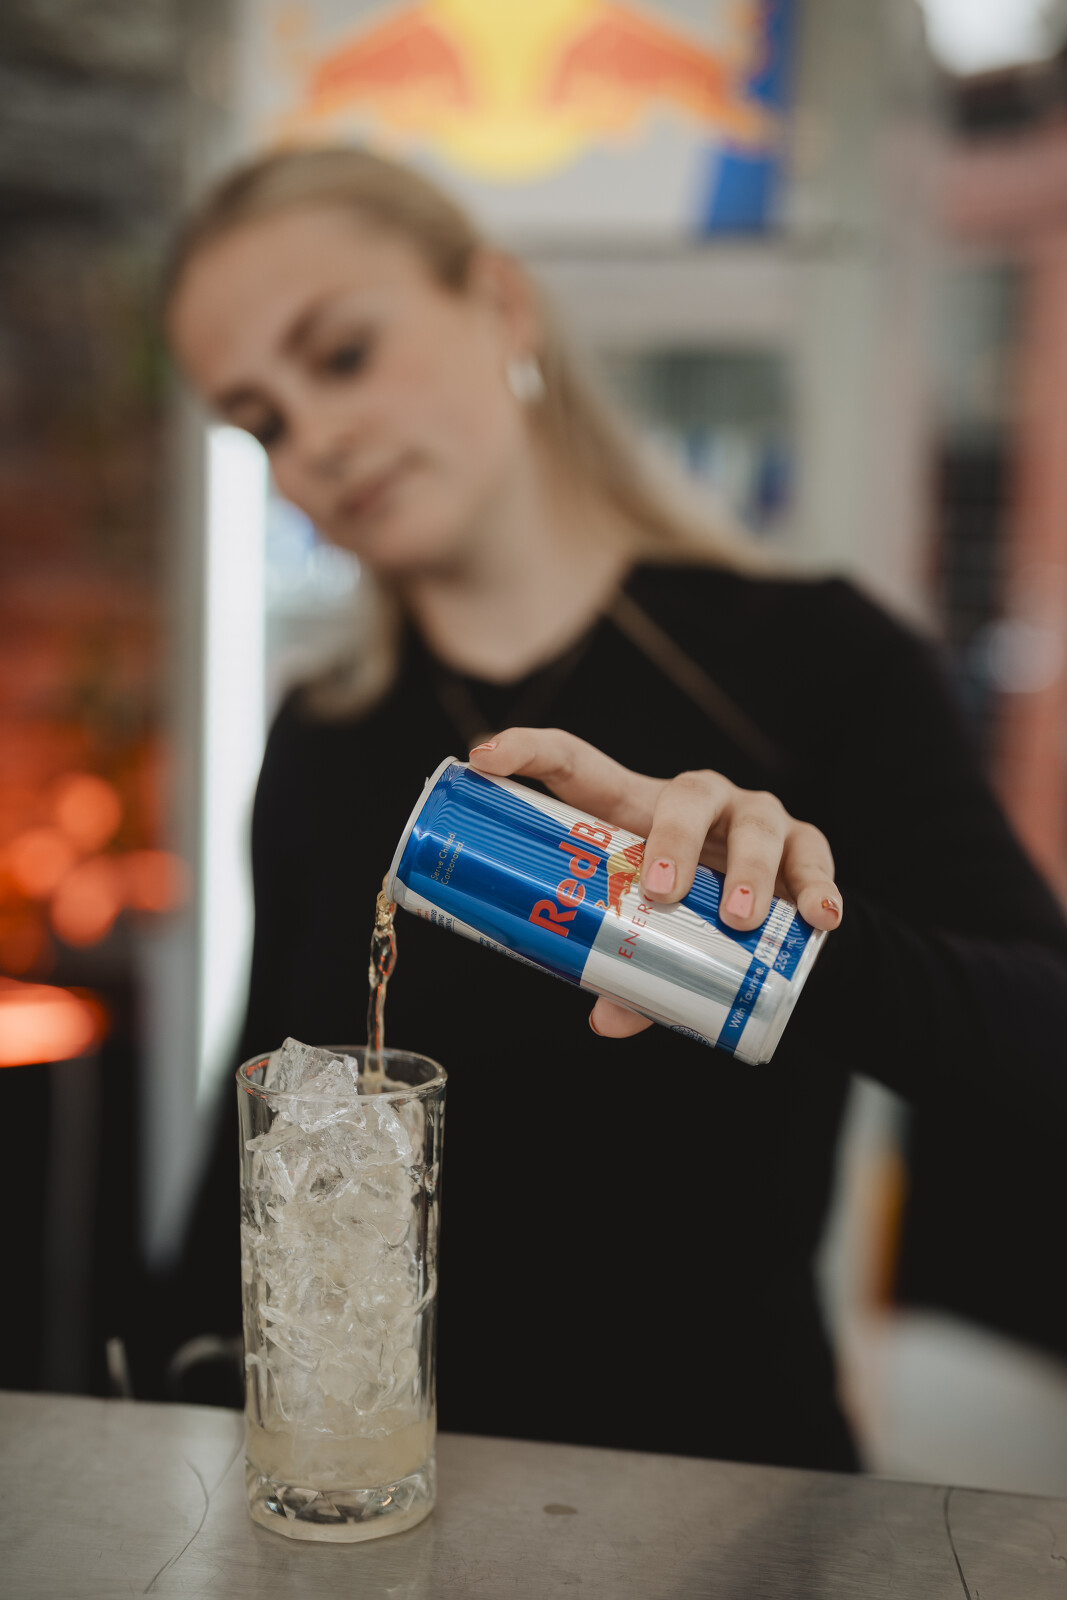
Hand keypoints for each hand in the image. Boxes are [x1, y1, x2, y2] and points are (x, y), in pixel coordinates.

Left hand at [468, 728, 841, 1038]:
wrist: (769, 924)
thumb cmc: (683, 916)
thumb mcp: (647, 939)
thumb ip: (627, 971)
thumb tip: (606, 1018)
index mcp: (633, 808)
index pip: (576, 761)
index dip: (528, 749)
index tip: (484, 756)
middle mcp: (697, 801)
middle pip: (686, 794)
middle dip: (674, 839)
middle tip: (660, 892)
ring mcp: (753, 817)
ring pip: (757, 822)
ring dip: (750, 872)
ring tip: (740, 921)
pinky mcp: (804, 843)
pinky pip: (814, 856)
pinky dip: (817, 888)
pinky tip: (818, 918)